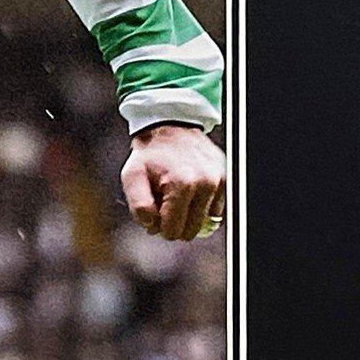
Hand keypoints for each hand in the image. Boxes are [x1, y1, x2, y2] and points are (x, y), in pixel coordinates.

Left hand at [120, 122, 225, 241]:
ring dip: (190, 214)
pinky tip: (192, 191)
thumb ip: (138, 205)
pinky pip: (216, 212)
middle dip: (175, 221)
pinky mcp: (227, 180)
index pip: (173, 231)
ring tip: (178, 193)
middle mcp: (206, 183)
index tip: (155, 207)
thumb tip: (153, 226)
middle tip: (165, 200)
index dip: (159, 225)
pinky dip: (202, 207)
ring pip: (205, 223)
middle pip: (191, 231)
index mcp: (182, 184)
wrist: (172, 127)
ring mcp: (219, 182)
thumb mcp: (132, 176)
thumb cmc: (150, 155)